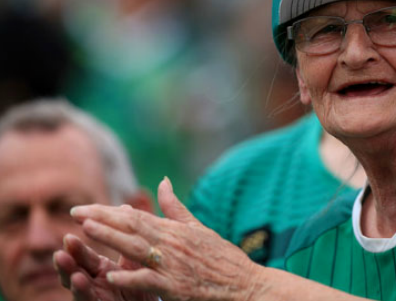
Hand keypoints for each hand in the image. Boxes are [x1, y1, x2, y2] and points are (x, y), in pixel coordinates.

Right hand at [54, 234, 156, 300]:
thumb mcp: (134, 261)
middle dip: (70, 254)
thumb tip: (125, 207)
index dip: (78, 243)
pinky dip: (83, 292)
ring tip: (63, 258)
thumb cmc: (138, 288)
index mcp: (100, 269)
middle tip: (67, 238)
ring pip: (78, 285)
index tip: (73, 225)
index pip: (84, 254)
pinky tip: (81, 281)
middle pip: (78, 268)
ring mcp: (96, 297)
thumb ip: (127, 239)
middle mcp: (94, 283)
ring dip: (70, 272)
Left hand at [68, 178, 259, 300]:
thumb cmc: (225, 259)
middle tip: (75, 212)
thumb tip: (162, 181)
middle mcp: (173, 244)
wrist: (247, 286)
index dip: (108, 212)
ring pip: (136, 249)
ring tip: (87, 230)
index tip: (85, 208)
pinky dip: (130, 277)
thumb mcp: (200, 229)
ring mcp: (174, 265)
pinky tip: (111, 275)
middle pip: (131, 228)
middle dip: (101, 219)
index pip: (136, 217)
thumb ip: (177, 208)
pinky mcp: (177, 287)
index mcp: (176, 231)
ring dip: (111, 239)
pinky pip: (150, 280)